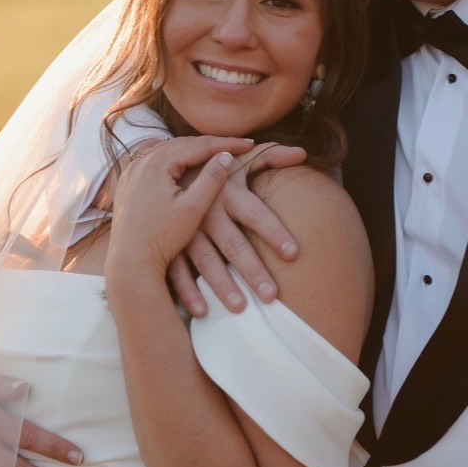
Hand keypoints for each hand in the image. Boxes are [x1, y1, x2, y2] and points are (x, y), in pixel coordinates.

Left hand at [105, 135, 254, 286]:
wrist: (129, 261)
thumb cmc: (163, 237)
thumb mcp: (193, 209)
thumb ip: (211, 180)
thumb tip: (226, 157)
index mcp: (158, 163)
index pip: (198, 146)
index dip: (226, 144)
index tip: (248, 144)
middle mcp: (141, 161)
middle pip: (182, 144)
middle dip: (210, 144)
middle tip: (235, 145)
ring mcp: (131, 171)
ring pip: (166, 151)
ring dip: (191, 150)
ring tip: (214, 152)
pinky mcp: (127, 183)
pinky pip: (153, 161)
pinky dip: (173, 159)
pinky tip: (183, 162)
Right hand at [168, 142, 305, 315]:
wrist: (163, 168)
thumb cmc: (215, 167)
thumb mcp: (241, 157)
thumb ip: (272, 155)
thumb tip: (304, 154)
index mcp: (228, 191)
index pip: (255, 213)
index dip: (274, 232)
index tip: (293, 254)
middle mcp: (208, 212)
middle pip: (233, 244)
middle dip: (252, 270)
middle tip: (271, 295)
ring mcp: (186, 230)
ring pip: (206, 262)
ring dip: (222, 286)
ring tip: (241, 309)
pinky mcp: (171, 243)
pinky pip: (178, 271)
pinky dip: (188, 292)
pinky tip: (203, 312)